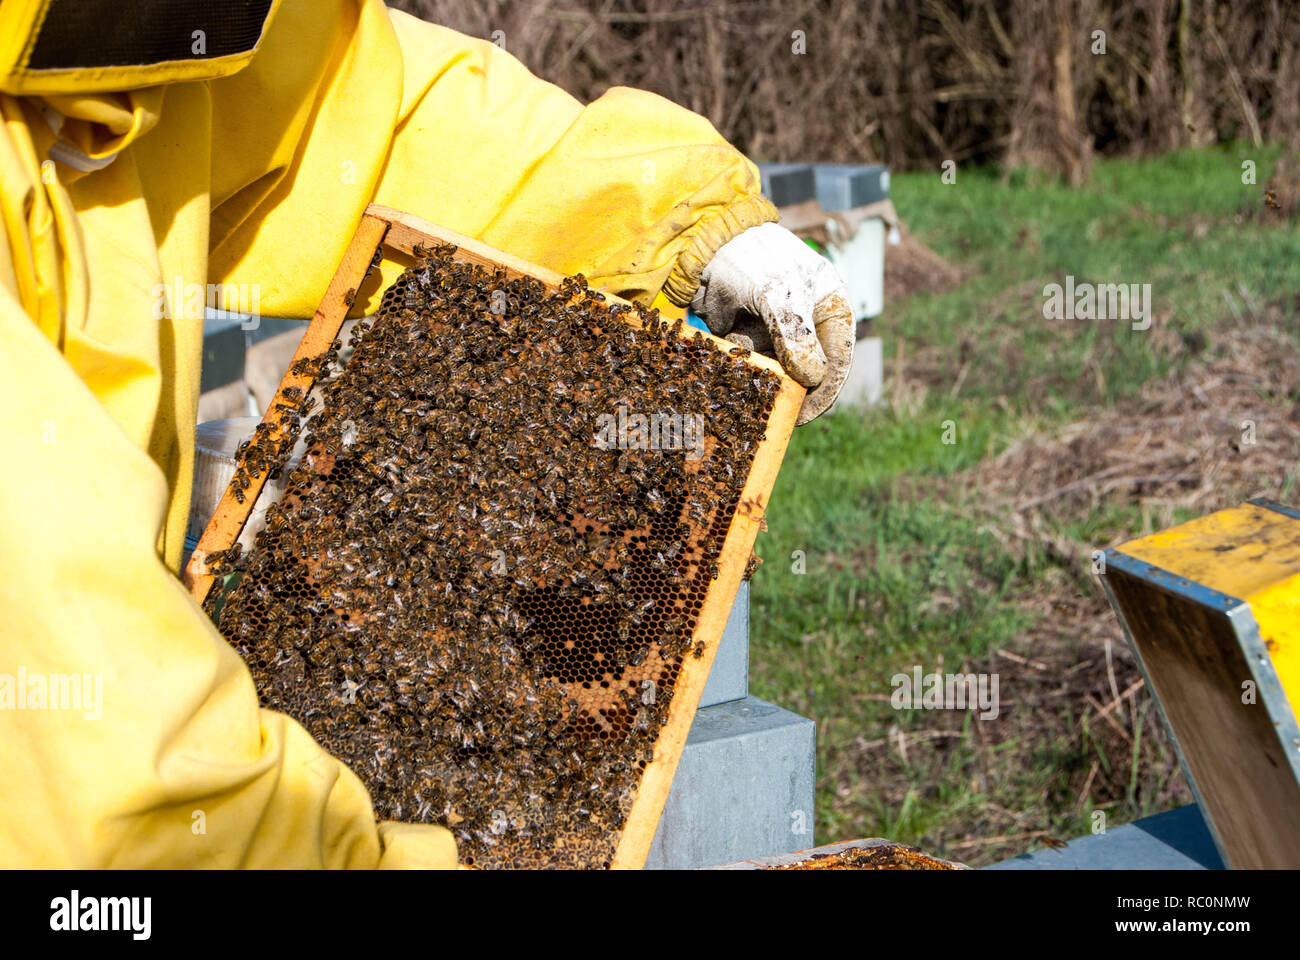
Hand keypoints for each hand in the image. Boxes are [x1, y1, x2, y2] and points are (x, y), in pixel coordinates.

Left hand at [691, 223, 853, 423]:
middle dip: (788, 383)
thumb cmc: (751, 259)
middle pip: (807, 369)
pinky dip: (740, 355)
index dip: (825, 390)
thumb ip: (796, 336)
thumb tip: (813, 378)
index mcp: (829, 305)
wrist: (704, 244)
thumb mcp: (777, 295)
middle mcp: (807, 321)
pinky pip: (751, 360)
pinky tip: (729, 332)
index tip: (805, 414)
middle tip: (772, 402)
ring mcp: (777, 329)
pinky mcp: (749, 333)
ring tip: (741, 337)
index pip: (838, 358)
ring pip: (776, 368)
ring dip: (760, 365)